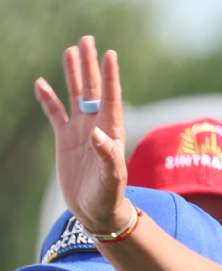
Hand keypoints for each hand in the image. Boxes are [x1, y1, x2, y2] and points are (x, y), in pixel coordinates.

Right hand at [33, 35, 130, 233]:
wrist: (96, 211)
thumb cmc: (109, 196)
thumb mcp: (112, 178)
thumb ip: (108, 156)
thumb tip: (100, 134)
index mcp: (111, 132)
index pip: (110, 98)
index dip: (110, 76)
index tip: (110, 54)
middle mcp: (97, 126)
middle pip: (92, 89)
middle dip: (89, 66)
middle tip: (86, 40)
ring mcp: (81, 131)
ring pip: (75, 96)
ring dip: (73, 74)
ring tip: (71, 51)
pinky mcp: (65, 140)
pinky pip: (55, 114)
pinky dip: (48, 99)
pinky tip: (41, 83)